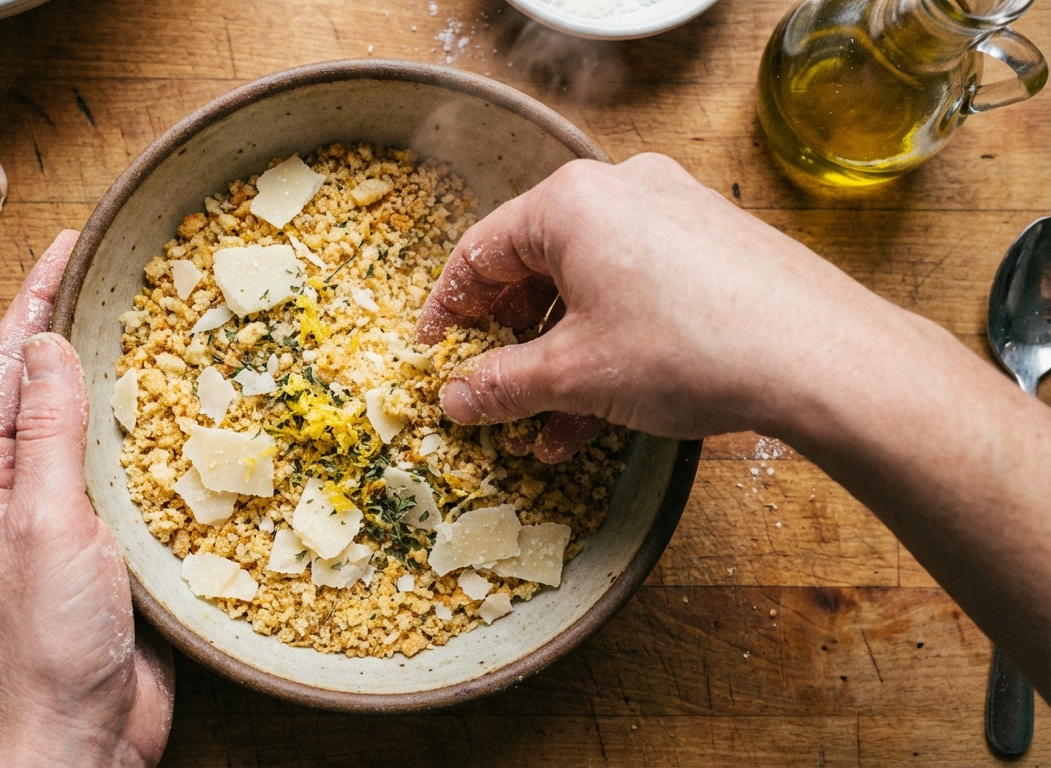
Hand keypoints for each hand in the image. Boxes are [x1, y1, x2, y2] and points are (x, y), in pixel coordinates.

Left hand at [0, 230, 173, 766]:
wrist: (76, 736)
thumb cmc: (46, 639)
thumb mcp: (45, 521)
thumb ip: (47, 432)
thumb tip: (49, 344)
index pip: (7, 365)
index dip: (35, 298)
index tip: (71, 244)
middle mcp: (16, 488)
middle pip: (43, 386)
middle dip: (73, 323)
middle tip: (120, 269)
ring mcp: (62, 518)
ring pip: (87, 426)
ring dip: (116, 374)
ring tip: (156, 323)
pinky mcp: (107, 547)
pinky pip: (124, 472)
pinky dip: (150, 435)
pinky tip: (185, 415)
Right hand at [417, 153, 898, 452]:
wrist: (822, 357)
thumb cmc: (687, 349)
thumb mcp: (574, 375)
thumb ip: (501, 384)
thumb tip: (454, 398)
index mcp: (570, 202)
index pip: (480, 252)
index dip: (448, 311)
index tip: (433, 357)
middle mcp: (621, 192)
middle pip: (536, 267)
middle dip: (511, 343)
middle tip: (493, 393)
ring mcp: (674, 213)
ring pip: (590, 288)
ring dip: (562, 359)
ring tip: (548, 428)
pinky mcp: (714, 245)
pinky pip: (638, 291)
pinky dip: (611, 344)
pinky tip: (602, 413)